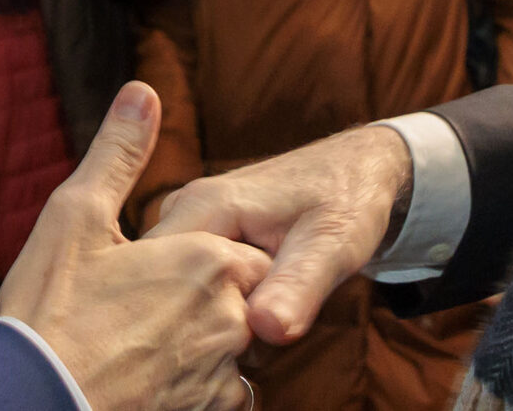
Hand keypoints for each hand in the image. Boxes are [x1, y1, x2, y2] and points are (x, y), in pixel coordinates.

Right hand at [0, 83, 269, 410]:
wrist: (36, 407)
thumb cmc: (52, 314)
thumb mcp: (75, 218)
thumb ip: (119, 154)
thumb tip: (142, 91)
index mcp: (207, 258)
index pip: (238, 250)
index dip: (197, 260)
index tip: (153, 274)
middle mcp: (229, 315)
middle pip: (238, 298)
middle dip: (204, 302)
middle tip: (140, 313)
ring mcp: (222, 373)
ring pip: (229, 348)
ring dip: (198, 345)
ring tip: (137, 347)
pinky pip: (217, 392)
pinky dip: (190, 385)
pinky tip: (146, 378)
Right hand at [147, 124, 414, 346]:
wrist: (358, 168)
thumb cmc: (350, 199)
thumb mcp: (334, 244)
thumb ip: (298, 287)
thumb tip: (265, 330)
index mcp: (204, 206)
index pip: (154, 279)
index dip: (181, 322)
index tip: (224, 345)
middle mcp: (185, 210)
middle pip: (162, 289)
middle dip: (198, 324)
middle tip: (251, 336)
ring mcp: (190, 222)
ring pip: (177, 290)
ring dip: (210, 318)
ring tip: (256, 323)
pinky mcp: (202, 235)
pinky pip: (191, 282)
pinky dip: (217, 306)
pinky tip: (251, 314)